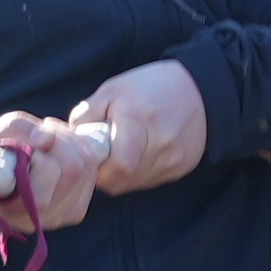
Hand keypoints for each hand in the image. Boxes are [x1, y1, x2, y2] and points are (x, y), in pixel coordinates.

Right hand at [0, 113, 99, 229]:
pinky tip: (59, 152)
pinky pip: (92, 171)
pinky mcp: (77, 208)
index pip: (48, 169)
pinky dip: (80, 151)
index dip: (42, 146)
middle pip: (74, 167)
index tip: (27, 141)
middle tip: (42, 133)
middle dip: (61, 138)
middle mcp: (42, 219)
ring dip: (71, 142)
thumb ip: (16, 129)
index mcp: (17, 207)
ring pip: (88, 166)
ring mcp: (63, 216)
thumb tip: (47, 138)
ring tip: (49, 140)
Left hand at [69, 60, 209, 192]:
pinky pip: (150, 180)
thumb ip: (85, 116)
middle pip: (123, 180)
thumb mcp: (111, 90)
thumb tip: (71, 142)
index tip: (93, 155)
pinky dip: (139, 171)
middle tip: (105, 152)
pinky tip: (142, 150)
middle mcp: (160, 143)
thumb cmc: (148, 87)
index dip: (98, 168)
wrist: (199, 89)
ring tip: (124, 148)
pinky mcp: (182, 168)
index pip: (118, 166)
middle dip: (106, 172)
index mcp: (138, 119)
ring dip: (122, 173)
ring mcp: (174, 159)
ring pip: (135, 184)